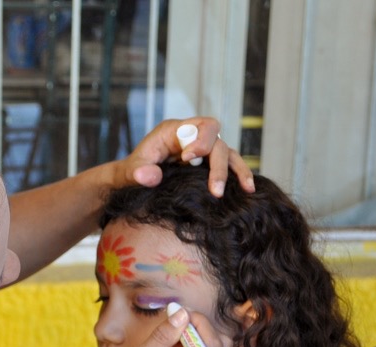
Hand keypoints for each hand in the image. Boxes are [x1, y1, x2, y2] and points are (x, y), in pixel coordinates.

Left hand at [120, 117, 254, 197]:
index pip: (199, 126)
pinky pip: (226, 164)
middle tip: (214, 190)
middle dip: (218, 164)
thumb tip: (150, 177)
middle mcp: (190, 137)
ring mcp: (200, 149)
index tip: (188, 160)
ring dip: (236, 169)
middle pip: (216, 141)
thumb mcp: (128, 173)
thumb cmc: (130, 173)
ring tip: (246, 188)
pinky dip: (237, 175)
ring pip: (226, 152)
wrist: (131, 179)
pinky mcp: (205, 162)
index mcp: (173, 131)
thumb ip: (136, 173)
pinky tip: (247, 190)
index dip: (200, 142)